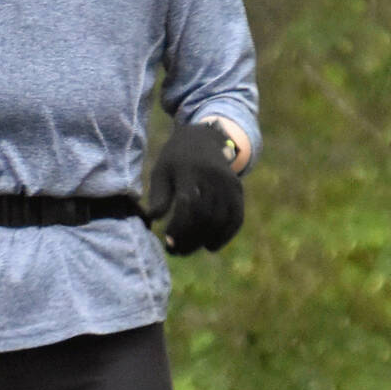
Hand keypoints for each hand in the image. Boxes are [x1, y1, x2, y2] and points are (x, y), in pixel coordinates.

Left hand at [147, 122, 243, 254]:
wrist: (203, 138)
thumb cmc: (176, 159)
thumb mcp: (161, 170)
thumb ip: (158, 195)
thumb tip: (152, 219)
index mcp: (190, 169)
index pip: (188, 203)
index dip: (178, 226)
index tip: (167, 240)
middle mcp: (213, 176)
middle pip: (205, 215)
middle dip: (189, 238)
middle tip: (175, 251)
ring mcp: (228, 183)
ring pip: (220, 219)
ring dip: (204, 240)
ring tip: (187, 250)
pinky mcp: (238, 189)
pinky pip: (236, 217)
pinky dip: (225, 235)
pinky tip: (210, 246)